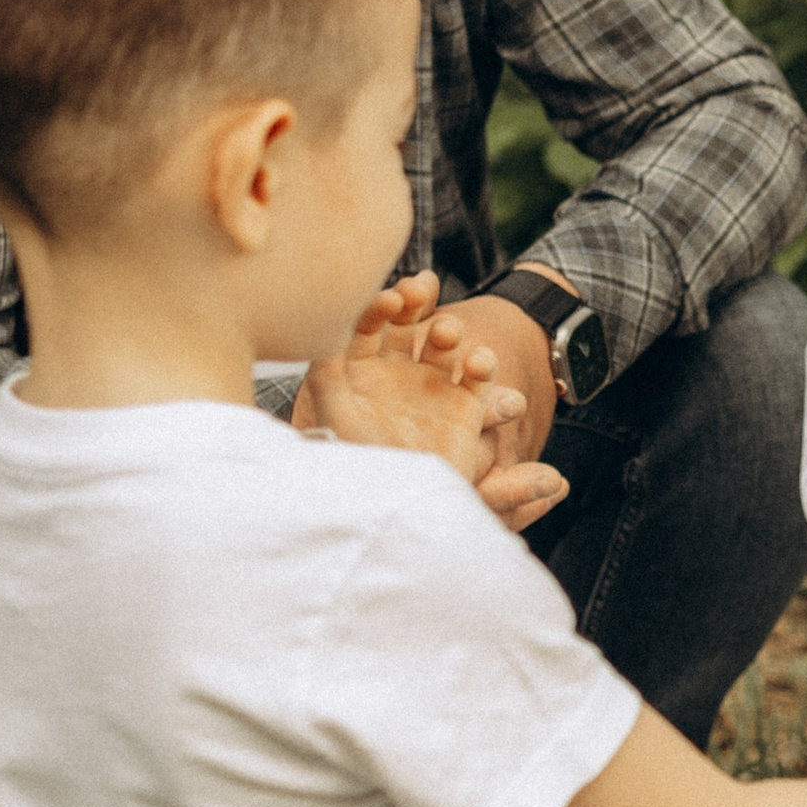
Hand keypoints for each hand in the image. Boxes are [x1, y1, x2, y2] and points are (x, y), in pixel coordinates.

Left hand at [297, 274, 563, 523]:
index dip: (375, 308)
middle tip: (420, 289)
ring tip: (446, 333)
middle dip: (414, 304)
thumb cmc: (356, 467)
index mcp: (357, 375)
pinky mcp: (466, 410)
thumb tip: (323, 326)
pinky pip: (478, 377)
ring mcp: (431, 390)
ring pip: (442, 345)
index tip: (386, 300)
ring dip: (446, 331)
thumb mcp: (332, 415)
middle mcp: (394, 377)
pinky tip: (479, 361)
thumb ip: (326, 371)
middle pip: (405, 326)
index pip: (364, 328)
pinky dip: (482, 364)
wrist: (398, 516)